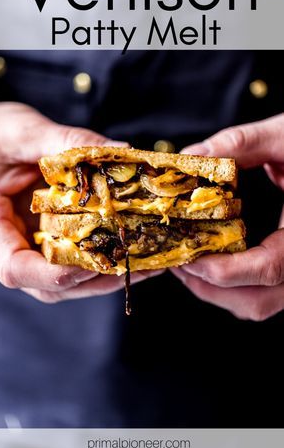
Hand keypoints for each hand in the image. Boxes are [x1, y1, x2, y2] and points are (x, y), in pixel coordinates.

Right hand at [0, 102, 162, 302]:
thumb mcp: (20, 131)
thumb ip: (62, 142)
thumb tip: (118, 150)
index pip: (15, 268)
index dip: (56, 274)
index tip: (98, 262)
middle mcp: (9, 244)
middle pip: (50, 283)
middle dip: (98, 278)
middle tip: (143, 265)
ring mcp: (31, 243)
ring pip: (67, 276)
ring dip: (107, 272)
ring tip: (148, 260)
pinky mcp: (48, 235)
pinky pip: (75, 255)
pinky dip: (103, 254)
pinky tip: (132, 244)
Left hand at [171, 114, 283, 320]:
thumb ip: (241, 143)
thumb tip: (191, 156)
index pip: (270, 268)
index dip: (225, 270)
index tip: (189, 256)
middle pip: (257, 300)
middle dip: (209, 287)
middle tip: (177, 259)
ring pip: (258, 304)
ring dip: (216, 292)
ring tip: (185, 262)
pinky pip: (261, 295)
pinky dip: (230, 287)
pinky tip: (209, 262)